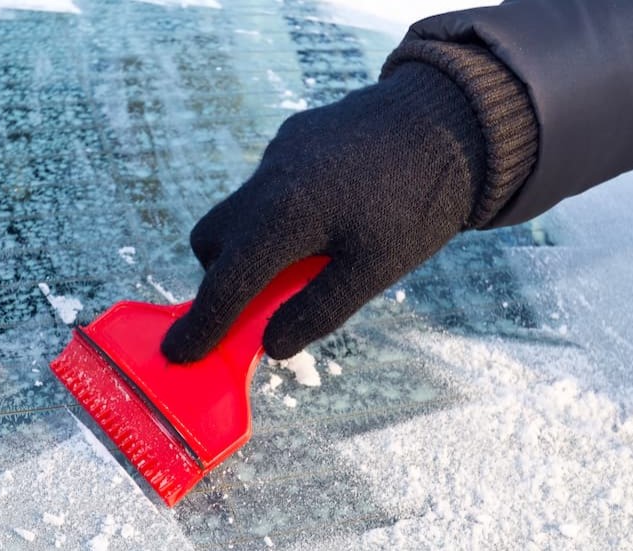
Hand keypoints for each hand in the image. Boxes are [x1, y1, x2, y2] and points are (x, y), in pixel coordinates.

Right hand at [161, 61, 485, 362]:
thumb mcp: (375, 269)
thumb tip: (271, 346)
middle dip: (222, 277)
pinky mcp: (295, 137)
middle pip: (212, 241)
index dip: (202, 325)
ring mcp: (279, 153)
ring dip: (254, 244)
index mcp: (284, 216)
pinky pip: (267, 185)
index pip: (226, 283)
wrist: (453, 116)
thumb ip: (318, 310)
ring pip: (239, 210)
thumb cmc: (420, 200)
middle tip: (262, 301)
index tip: (179, 353)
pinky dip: (279, 213)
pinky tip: (330, 214)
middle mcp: (268, 179)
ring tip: (311, 256)